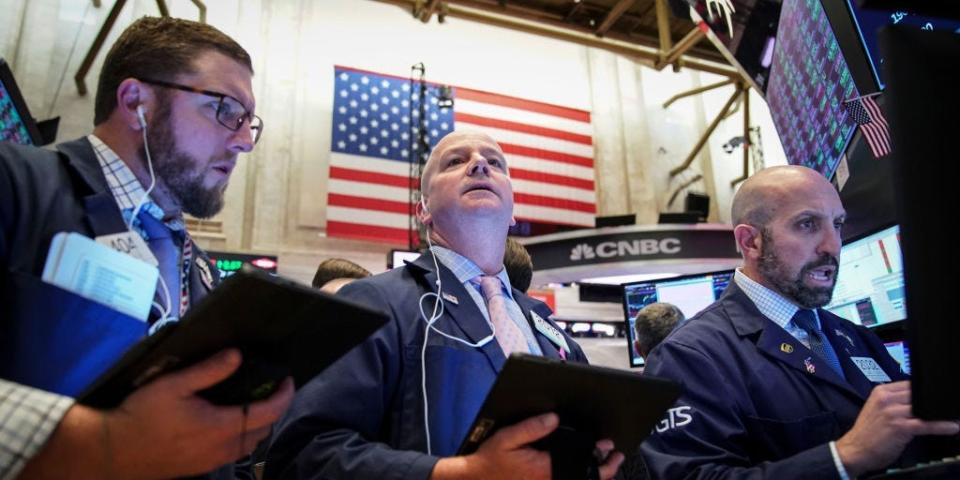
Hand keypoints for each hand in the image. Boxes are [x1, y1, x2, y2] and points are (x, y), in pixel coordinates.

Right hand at [20, 349, 294, 479]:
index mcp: (220, 427)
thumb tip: (237, 355)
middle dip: (273, 410)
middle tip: (270, 388)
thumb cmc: (141, 415)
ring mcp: (210, 461)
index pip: (268, 413)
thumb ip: (209, 370)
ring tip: (252, 402)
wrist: (112, 452)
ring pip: (249, 445)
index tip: (288, 379)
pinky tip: (227, 421)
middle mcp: (221, 448)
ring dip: (258, 425)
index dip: (283, 395)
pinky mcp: (199, 467)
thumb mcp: (174, 385)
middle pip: (263, 431)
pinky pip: (232, 453)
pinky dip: (241, 436)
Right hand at [432, 413, 623, 479]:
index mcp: (544, 468)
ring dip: (596, 476)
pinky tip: (588, 472)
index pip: (579, 464)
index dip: (598, 456)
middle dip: (604, 468)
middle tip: (617, 457)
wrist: (477, 479)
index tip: (608, 445)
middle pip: (585, 479)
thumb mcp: (508, 438)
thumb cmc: (491, 459)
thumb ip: (531, 428)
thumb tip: (554, 418)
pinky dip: (581, 478)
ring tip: (609, 464)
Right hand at [836, 381, 958, 476]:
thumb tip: (916, 401)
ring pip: (924, 408)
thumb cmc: (867, 432)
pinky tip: (951, 427)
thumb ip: (894, 401)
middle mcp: (886, 399)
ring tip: (953, 415)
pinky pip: (926, 424)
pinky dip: (941, 426)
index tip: (936, 394)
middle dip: (933, 401)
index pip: (910, 384)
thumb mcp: (876, 409)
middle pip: (918, 394)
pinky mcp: (900, 427)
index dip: (924, 390)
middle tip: (947, 405)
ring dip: (940, 413)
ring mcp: (893, 412)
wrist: (855, 449)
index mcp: (880, 392)